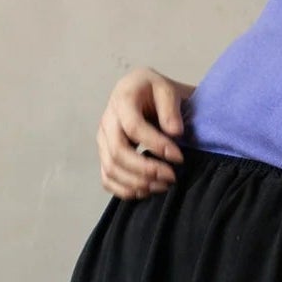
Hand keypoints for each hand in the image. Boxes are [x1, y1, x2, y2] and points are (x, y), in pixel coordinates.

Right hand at [98, 68, 194, 199]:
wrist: (141, 92)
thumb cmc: (154, 92)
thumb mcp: (166, 89)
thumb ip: (170, 109)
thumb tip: (174, 133)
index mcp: (123, 99)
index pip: (134, 127)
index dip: (156, 145)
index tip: (178, 157)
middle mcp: (107, 120)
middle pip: (118, 152)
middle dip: (146, 170)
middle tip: (170, 177)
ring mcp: (103, 139)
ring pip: (111, 168)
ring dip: (137, 183)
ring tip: (162, 186)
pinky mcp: (104, 153)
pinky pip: (106, 177)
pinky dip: (124, 190)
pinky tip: (145, 191)